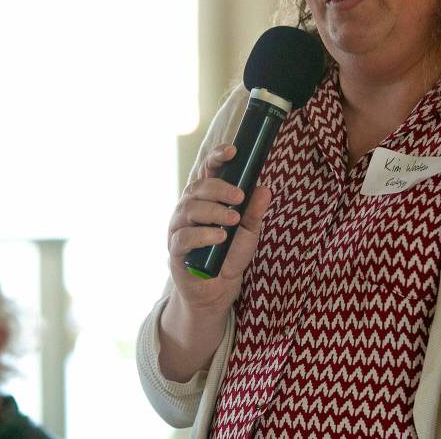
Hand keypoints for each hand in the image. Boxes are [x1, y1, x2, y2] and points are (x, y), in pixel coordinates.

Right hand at [166, 144, 271, 316]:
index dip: (217, 157)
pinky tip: (220, 237)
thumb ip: (254, 211)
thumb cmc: (230, 255)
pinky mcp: (175, 249)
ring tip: (233, 220)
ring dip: (214, 211)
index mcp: (206, 198)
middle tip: (240, 197)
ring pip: (189, 209)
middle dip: (220, 189)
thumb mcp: (249, 232)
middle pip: (198, 188)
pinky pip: (184, 237)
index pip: (208, 171)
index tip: (233, 151)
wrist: (218, 290)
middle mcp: (189, 208)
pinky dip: (203, 235)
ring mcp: (179, 228)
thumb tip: (265, 189)